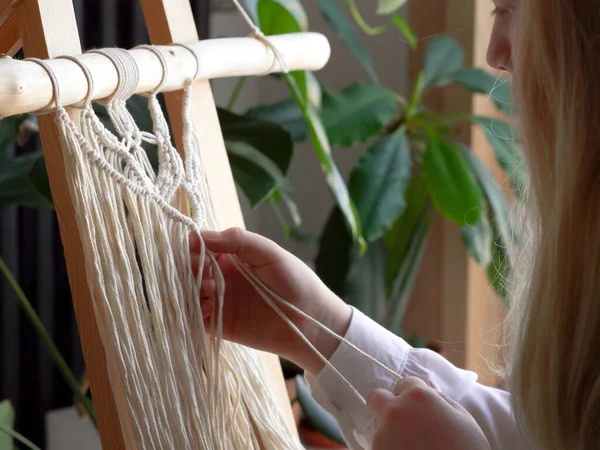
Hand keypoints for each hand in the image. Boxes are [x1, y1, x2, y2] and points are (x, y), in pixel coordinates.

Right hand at [191, 227, 351, 373]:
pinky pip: (197, 319)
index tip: (194, 247)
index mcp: (234, 258)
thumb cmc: (296, 281)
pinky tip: (209, 308)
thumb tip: (202, 234)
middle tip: (203, 271)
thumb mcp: (270, 253)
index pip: (203, 248)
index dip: (194, 246)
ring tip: (211, 290)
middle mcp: (223, 278)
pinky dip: (196, 312)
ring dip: (193, 290)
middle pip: (192, 270)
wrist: (312, 321)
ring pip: (191, 294)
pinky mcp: (221, 326)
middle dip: (191, 268)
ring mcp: (221, 302)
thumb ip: (239, 241)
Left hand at [367, 377, 490, 449]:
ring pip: (380, 426)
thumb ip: (442, 398)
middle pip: (376, 398)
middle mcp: (395, 411)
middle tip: (402, 422)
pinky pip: (381, 446)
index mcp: (418, 396)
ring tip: (416, 447)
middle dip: (385, 405)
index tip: (419, 408)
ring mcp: (383, 434)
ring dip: (392, 433)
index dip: (411, 394)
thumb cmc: (466, 448)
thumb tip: (429, 385)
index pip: (404, 383)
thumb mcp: (463, 419)